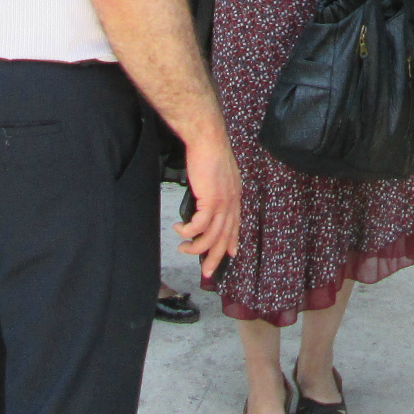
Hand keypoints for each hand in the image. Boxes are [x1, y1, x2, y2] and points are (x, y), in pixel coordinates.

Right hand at [175, 134, 242, 279]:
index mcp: (235, 196)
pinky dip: (187, 232)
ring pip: (211, 236)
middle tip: (207, 273)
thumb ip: (216, 188)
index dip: (231, 241)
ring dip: (196, 248)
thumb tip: (207, 198)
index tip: (229, 254)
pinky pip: (199, 226)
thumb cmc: (209, 152)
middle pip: (224, 237)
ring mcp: (223, 203)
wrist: (208, 139)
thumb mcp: (217, 175)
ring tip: (183, 248)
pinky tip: (178, 229)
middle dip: (215, 257)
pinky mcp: (211, 200)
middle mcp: (232, 202)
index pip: (235, 225)